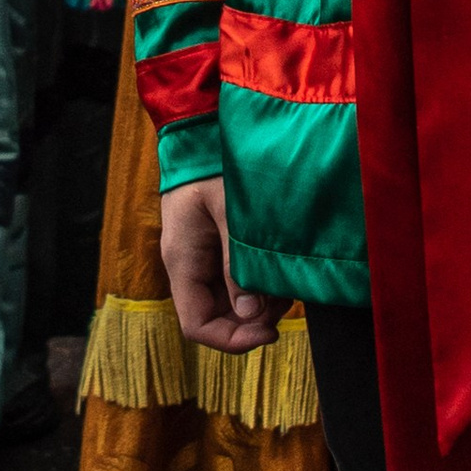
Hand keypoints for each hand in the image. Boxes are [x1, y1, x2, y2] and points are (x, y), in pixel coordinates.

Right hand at [159, 173, 280, 354]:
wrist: (206, 131)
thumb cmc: (215, 164)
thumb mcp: (230, 212)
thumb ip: (237, 264)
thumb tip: (250, 315)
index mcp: (183, 262)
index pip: (197, 325)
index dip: (232, 339)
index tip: (270, 333)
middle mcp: (191, 267)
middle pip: (218, 317)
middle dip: (254, 319)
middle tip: (286, 299)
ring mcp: (206, 259)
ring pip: (233, 302)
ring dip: (263, 302)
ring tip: (287, 280)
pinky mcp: (221, 249)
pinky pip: (240, 282)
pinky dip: (263, 284)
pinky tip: (281, 268)